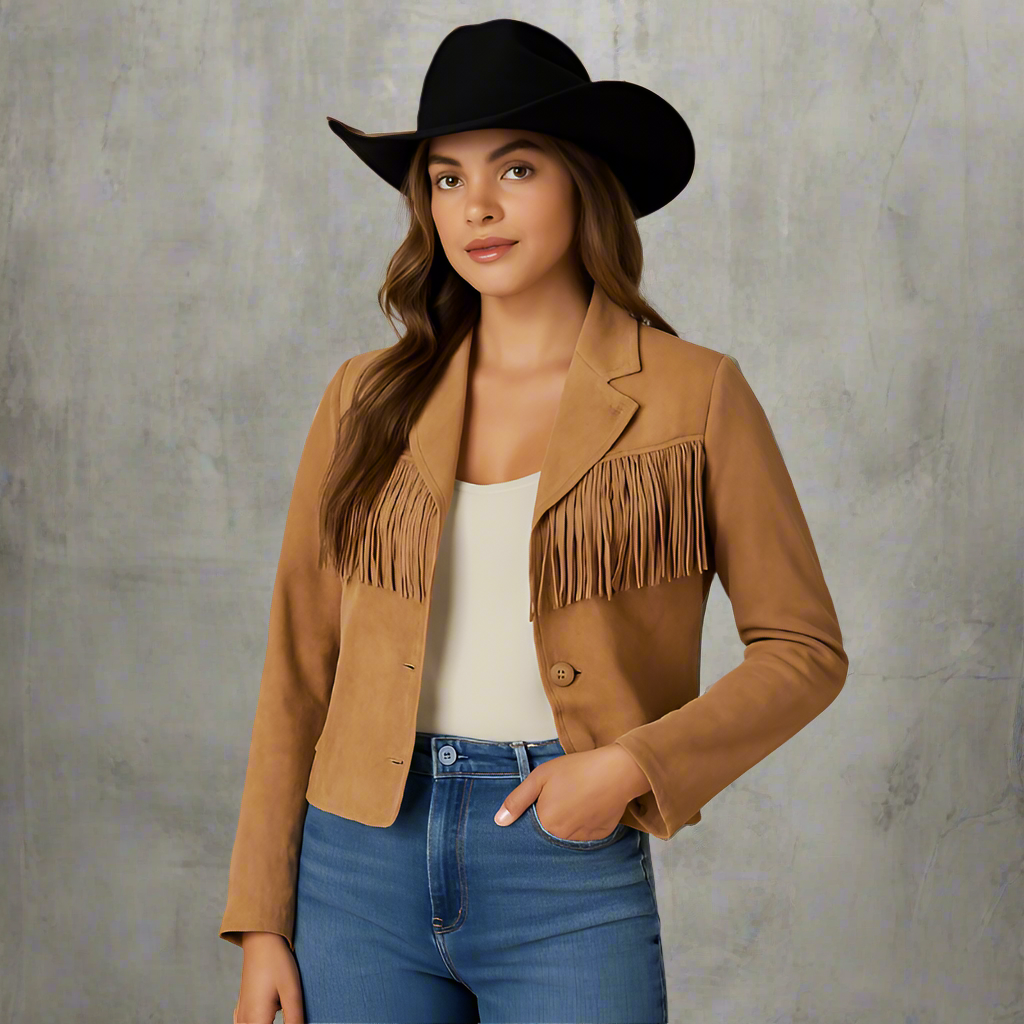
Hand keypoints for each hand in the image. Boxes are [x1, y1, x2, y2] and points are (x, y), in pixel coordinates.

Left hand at [493, 744, 647, 841]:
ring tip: (576, 800)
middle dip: (551, 818)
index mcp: (546, 823)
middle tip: (562, 797)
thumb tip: (499, 822)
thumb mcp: (540, 777)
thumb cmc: (577, 769)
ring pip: (567, 835)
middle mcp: (563, 837)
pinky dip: (584, 823)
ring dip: (567, 823)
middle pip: (548, 833)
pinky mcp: (600, 836)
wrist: (617, 771)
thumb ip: (517, 800)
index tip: (542, 801)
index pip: (530, 828)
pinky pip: (585, 834)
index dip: (535, 813)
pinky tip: (589, 806)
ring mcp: (583, 839)